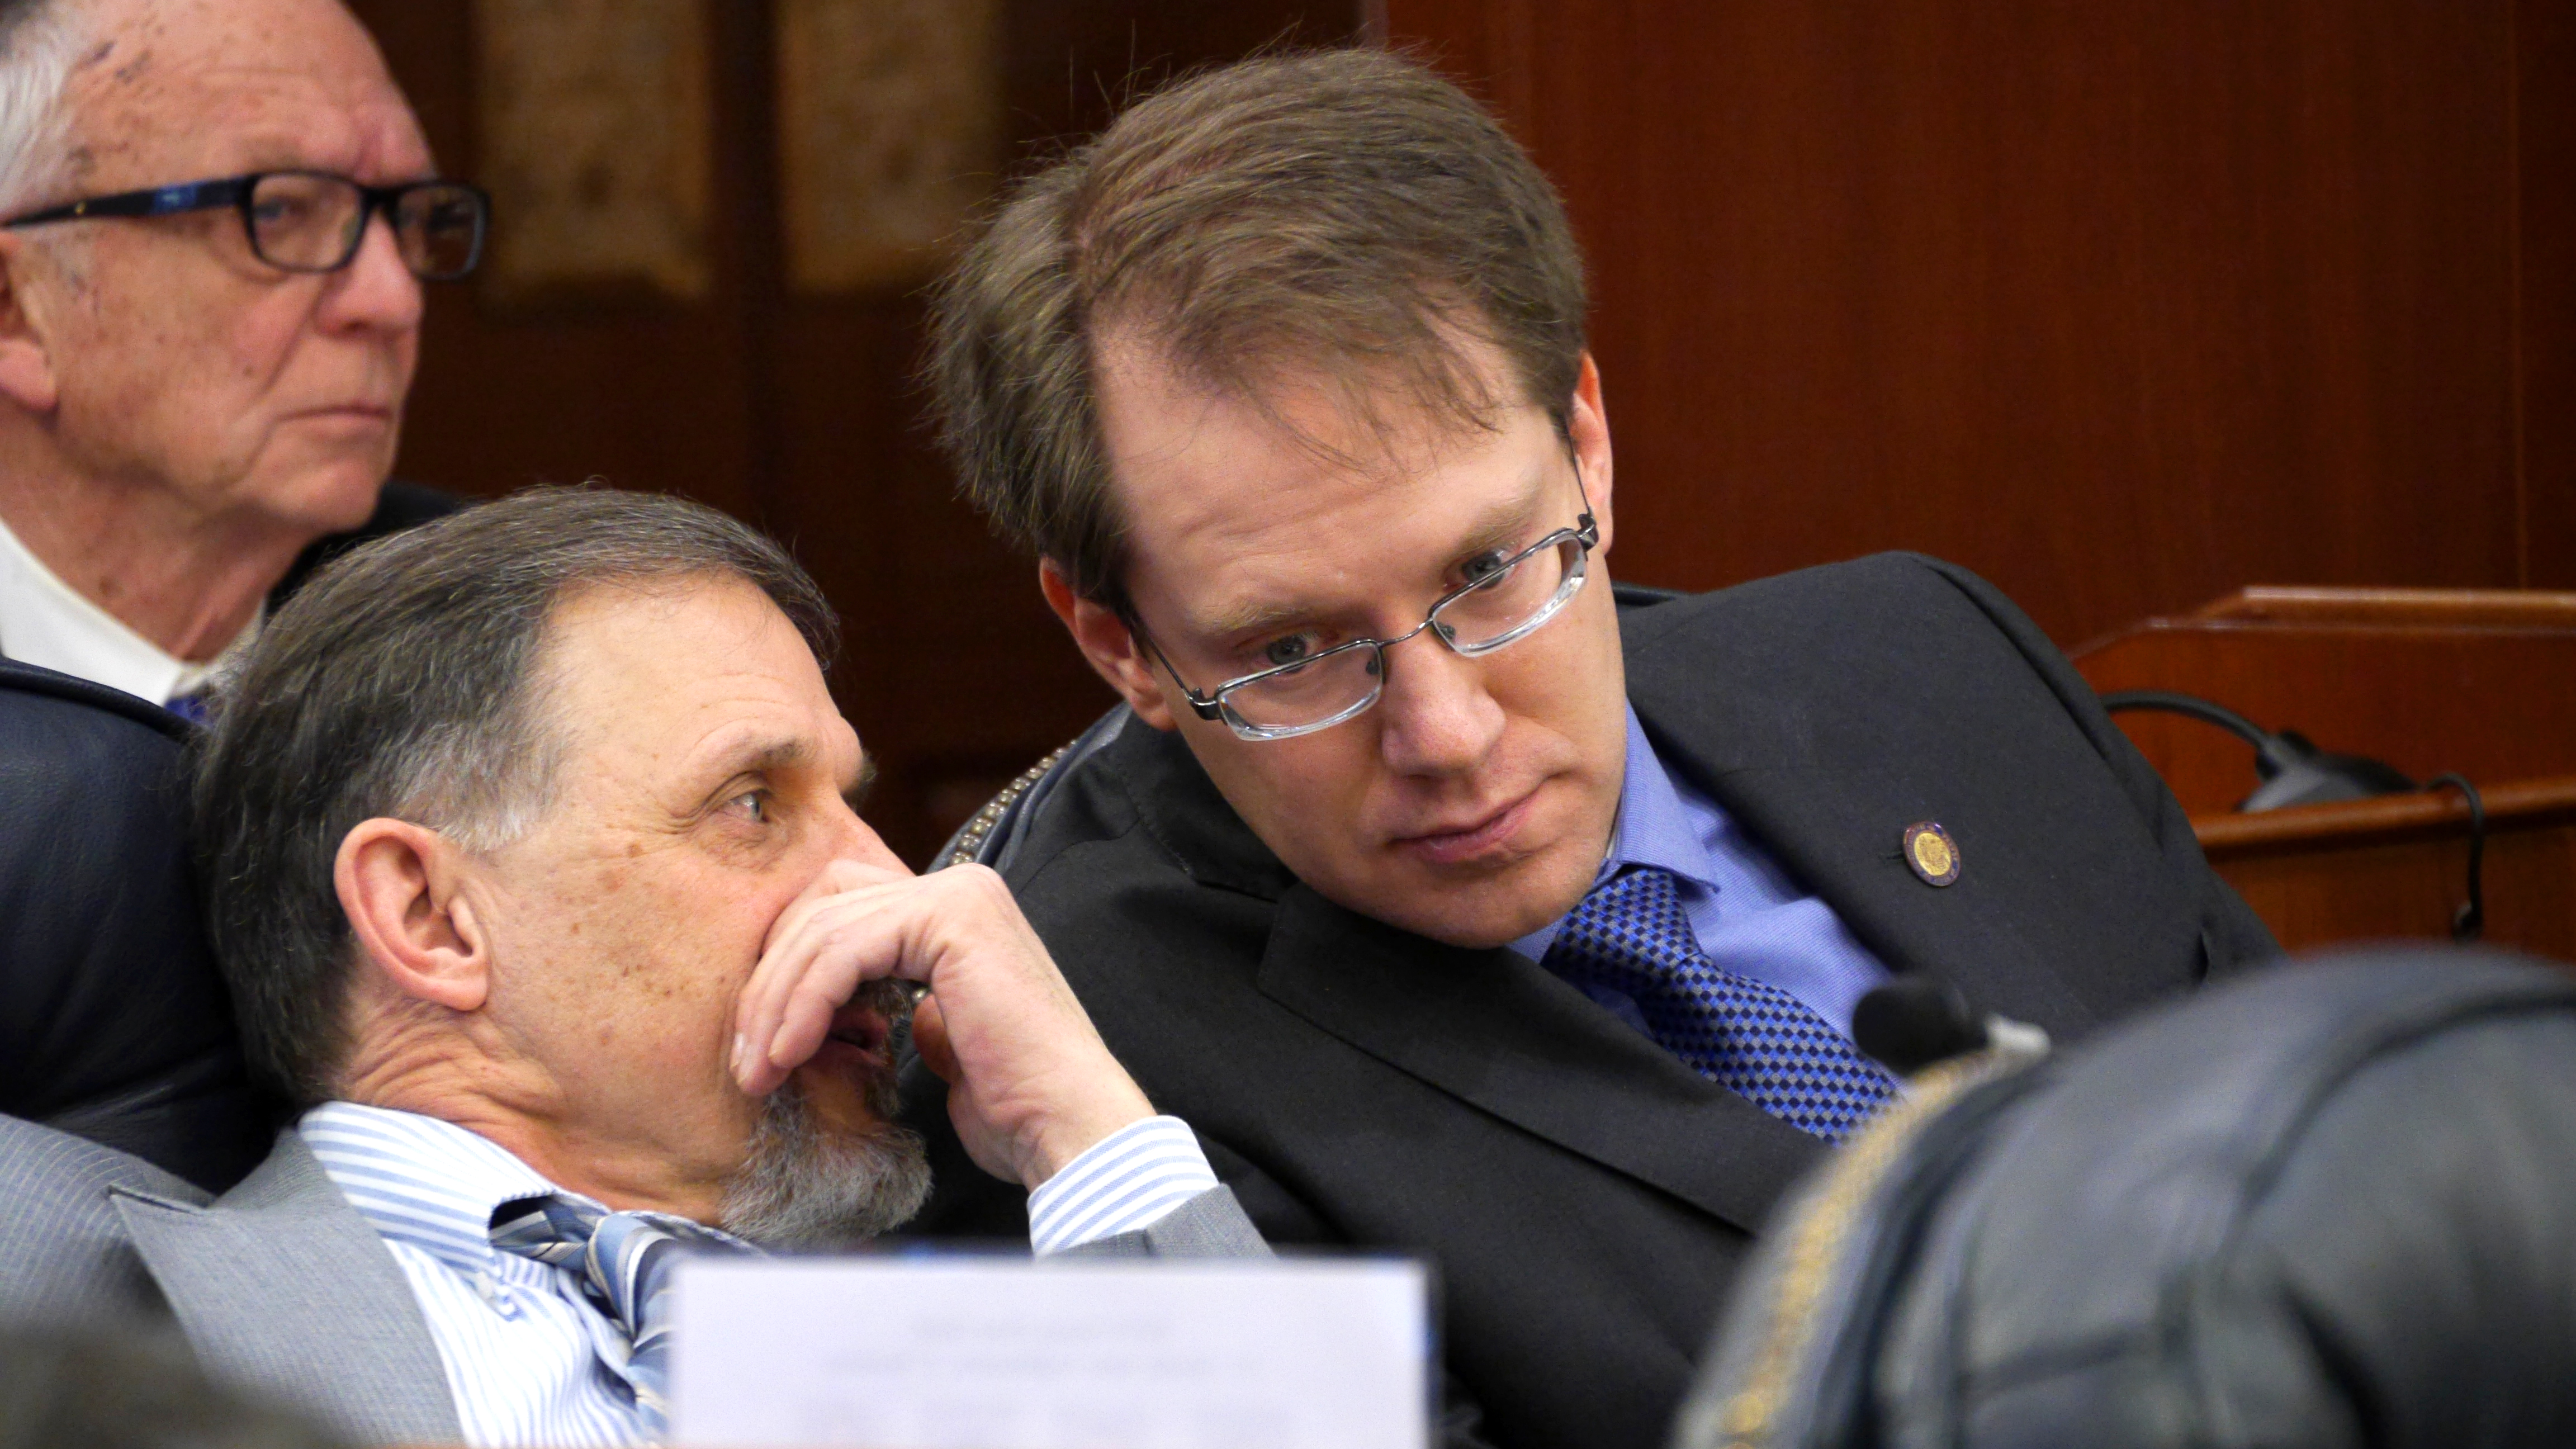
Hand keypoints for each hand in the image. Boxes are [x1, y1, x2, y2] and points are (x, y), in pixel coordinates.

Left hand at [731, 859, 1153, 1188]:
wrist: (1066, 1126)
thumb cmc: (1010, 1105)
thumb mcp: (934, 1037)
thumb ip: (890, 1000)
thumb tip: (829, 1003)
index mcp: (957, 908)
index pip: (838, 909)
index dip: (786, 973)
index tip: (759, 1048)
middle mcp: (961, 886)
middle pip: (820, 907)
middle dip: (769, 986)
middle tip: (745, 1062)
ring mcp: (959, 895)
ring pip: (823, 927)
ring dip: (774, 1003)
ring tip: (756, 1071)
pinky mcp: (951, 919)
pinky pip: (843, 950)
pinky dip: (802, 1003)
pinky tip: (788, 1054)